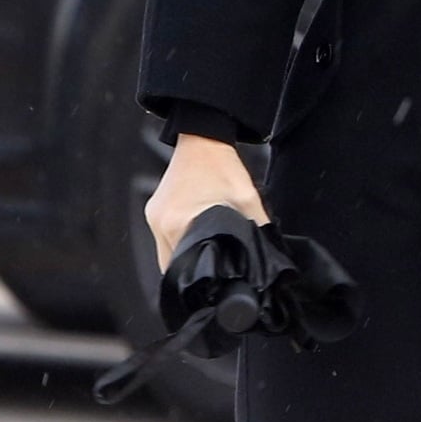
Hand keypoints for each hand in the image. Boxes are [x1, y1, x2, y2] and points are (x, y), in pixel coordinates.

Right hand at [144, 134, 268, 272]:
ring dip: (184, 256)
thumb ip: (257, 229)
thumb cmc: (222, 166)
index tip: (214, 283)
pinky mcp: (153, 210)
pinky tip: (195, 236)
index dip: (198, 280)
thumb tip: (267, 254)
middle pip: (171, 266)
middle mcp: (161, 224)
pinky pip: (164, 237)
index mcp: (179, 224)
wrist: (203, 139)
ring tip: (206, 253)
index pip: (182, 270)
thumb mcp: (248, 200)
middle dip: (191, 271)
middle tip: (213, 270)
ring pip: (166, 253)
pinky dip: (178, 241)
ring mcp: (154, 217)